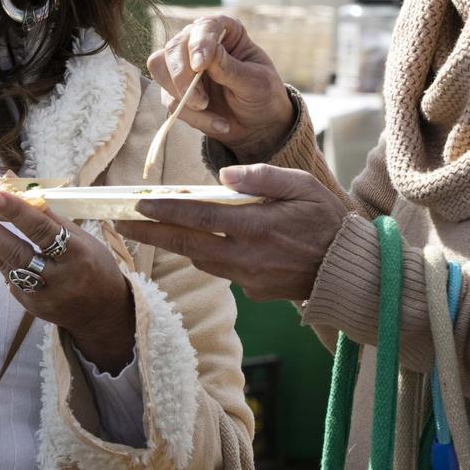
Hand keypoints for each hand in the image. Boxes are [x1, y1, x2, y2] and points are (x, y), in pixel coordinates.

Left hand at [0, 192, 136, 371]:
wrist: (101, 313)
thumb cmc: (93, 265)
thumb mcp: (82, 238)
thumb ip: (49, 215)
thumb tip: (14, 185)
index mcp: (78, 256)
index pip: (43, 231)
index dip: (19, 213)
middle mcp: (59, 278)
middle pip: (16, 252)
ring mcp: (42, 296)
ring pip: (4, 265)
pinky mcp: (29, 306)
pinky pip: (8, 276)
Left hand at [119, 163, 348, 302]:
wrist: (350, 270)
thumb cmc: (328, 220)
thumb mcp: (302, 185)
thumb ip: (261, 178)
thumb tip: (222, 178)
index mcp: (255, 226)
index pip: (197, 218)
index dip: (162, 213)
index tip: (135, 206)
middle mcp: (246, 256)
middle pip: (186, 245)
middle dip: (150, 235)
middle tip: (120, 226)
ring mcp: (249, 278)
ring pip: (201, 260)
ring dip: (175, 246)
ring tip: (151, 231)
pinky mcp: (255, 291)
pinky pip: (223, 271)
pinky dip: (209, 256)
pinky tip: (204, 243)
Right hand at [147, 15, 294, 161]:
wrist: (258, 124)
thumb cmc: (262, 94)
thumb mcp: (255, 82)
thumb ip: (231, 68)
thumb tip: (208, 54)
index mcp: (225, 32)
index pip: (204, 27)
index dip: (199, 43)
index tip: (200, 65)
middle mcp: (199, 43)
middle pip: (173, 48)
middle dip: (182, 76)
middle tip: (201, 100)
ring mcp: (184, 66)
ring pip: (161, 70)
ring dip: (181, 94)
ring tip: (207, 109)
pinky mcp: (176, 89)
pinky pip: (170, 99)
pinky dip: (191, 115)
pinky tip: (217, 123)